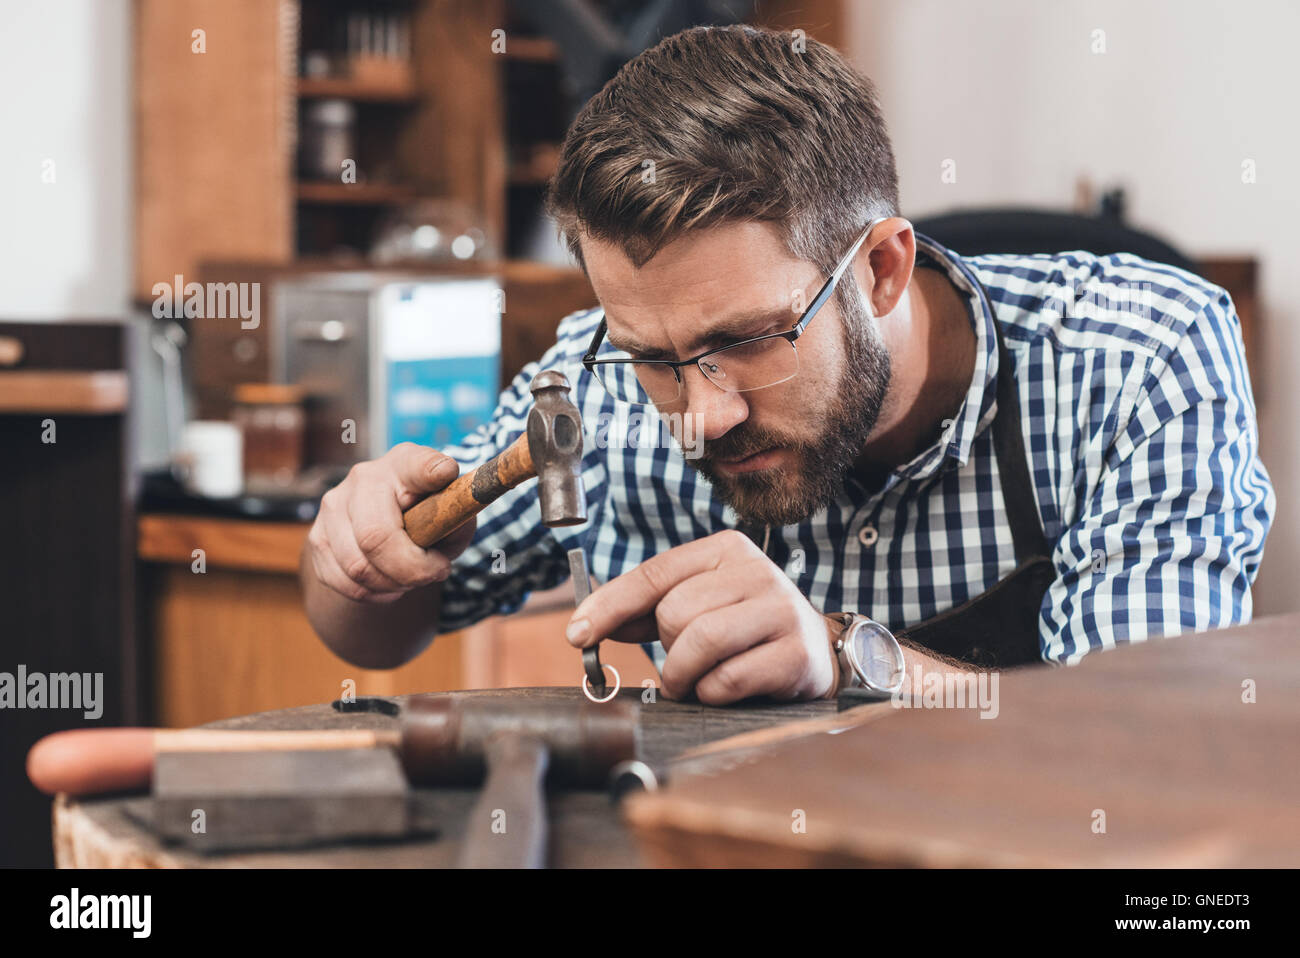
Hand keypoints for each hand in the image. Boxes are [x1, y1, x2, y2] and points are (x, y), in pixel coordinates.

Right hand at [306, 443, 475, 603]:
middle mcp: (363, 478)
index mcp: (406, 464)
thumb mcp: (453, 513)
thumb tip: (449, 526)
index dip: (432, 471)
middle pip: (376, 537)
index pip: (418, 465)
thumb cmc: (428, 514)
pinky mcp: (316, 536)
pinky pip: (342, 581)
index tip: (444, 474)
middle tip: (433, 572)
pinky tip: (388, 582)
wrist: (390, 519)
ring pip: (358, 567)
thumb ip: (458, 518)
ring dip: (392, 585)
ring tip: (410, 577)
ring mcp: (332, 506)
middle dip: (411, 570)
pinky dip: (372, 592)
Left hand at [565, 529, 839, 703]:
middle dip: (667, 648)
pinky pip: (726, 680)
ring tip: (695, 680)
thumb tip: (587, 624)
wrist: (816, 654)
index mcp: (727, 549)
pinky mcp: (796, 654)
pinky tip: (725, 689)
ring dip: (684, 675)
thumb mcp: (700, 605)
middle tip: (685, 659)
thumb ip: (646, 611)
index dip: (610, 606)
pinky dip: (712, 694)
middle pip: (674, 613)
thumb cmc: (745, 629)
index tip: (577, 634)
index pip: (655, 574)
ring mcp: (781, 610)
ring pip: (699, 644)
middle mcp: (757, 571)